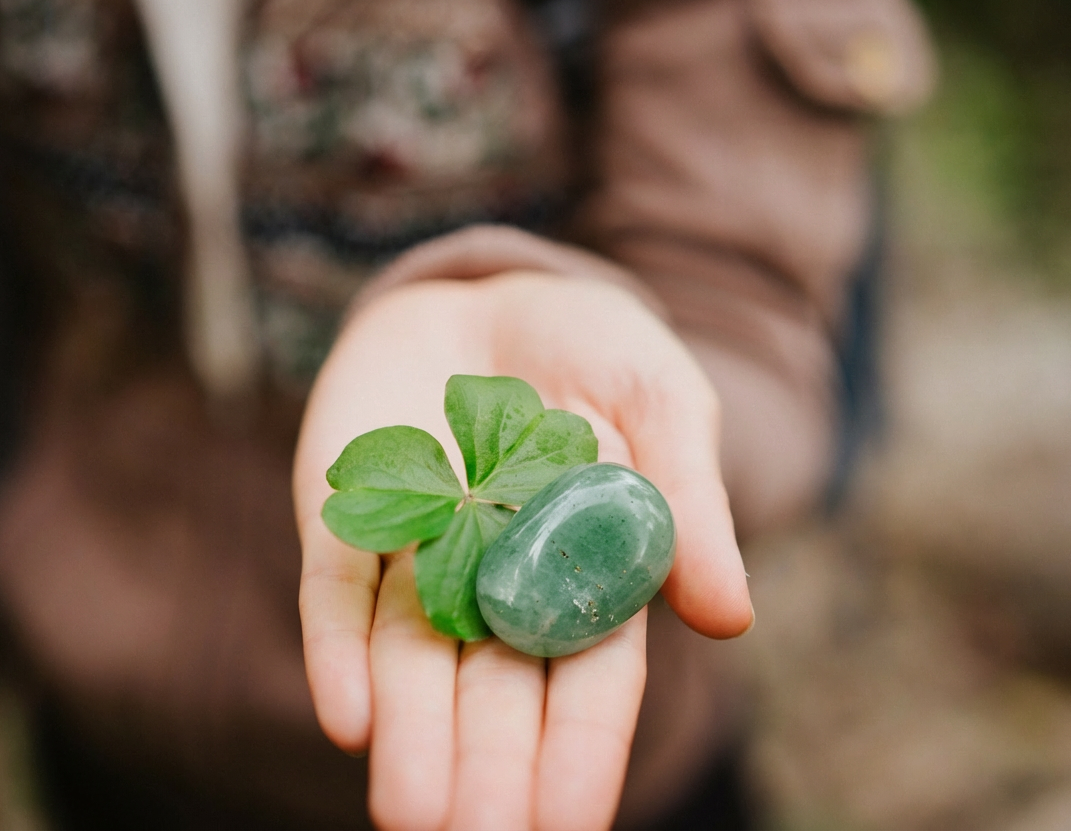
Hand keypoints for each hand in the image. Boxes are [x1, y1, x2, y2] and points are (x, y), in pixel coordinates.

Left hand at [294, 255, 751, 829]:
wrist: (486, 292)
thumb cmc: (594, 348)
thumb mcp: (661, 401)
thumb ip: (690, 500)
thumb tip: (732, 618)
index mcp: (587, 572)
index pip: (589, 680)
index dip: (581, 751)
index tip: (568, 821)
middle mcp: (497, 586)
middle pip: (495, 693)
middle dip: (489, 767)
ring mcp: (417, 557)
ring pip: (413, 664)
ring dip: (411, 738)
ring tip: (410, 814)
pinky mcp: (347, 522)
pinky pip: (338, 595)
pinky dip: (339, 652)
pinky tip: (347, 717)